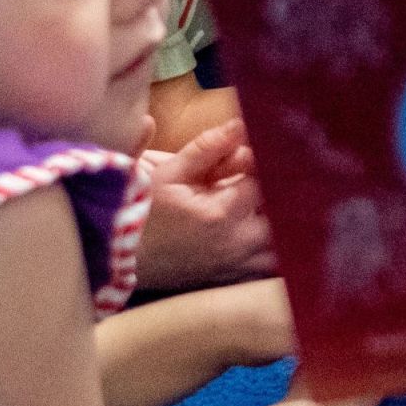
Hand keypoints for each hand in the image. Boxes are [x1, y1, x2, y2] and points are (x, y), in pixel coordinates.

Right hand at [136, 122, 273, 285]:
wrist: (118, 257)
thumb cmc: (141, 212)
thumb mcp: (169, 172)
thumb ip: (208, 147)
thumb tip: (241, 124)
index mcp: (221, 214)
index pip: (267, 183)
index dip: (269, 166)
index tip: (268, 155)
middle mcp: (236, 245)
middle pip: (287, 219)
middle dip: (286, 198)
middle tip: (281, 181)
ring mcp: (237, 267)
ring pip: (284, 249)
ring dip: (287, 228)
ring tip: (281, 208)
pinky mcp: (233, 281)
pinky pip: (269, 270)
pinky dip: (277, 253)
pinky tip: (273, 237)